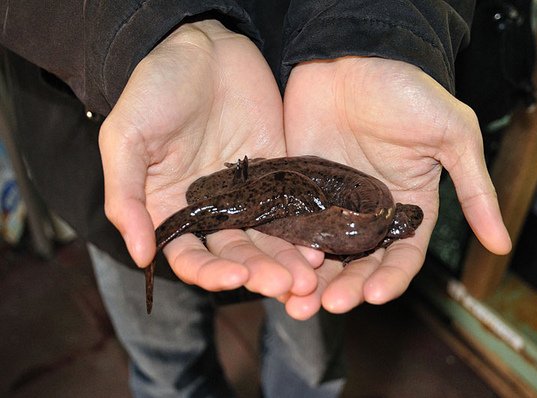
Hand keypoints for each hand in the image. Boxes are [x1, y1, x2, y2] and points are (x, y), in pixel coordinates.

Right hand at [99, 20, 320, 297]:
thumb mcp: (125, 139)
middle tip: (287, 286)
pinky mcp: (277, 176)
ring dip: (286, 261)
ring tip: (310, 277)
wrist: (203, 46)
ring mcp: (247, 195)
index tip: (236, 276)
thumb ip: (126, 197)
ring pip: (267, 240)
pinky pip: (290, 209)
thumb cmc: (154, 88)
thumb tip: (141, 256)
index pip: (190, 258)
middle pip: (236, 256)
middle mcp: (211, 210)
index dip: (211, 273)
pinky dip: (303, 230)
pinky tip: (321, 245)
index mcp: (171, 209)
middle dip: (260, 273)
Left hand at [282, 57, 511, 318]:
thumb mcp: (453, 136)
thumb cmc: (408, 89)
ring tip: (297, 300)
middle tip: (328, 304)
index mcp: (408, 205)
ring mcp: (333, 201)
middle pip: (359, 264)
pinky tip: (277, 262)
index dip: (390, 279)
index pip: (402, 256)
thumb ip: (475, 190)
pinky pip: (293, 226)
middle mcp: (370, 211)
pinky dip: (287, 248)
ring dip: (313, 280)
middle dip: (345, 287)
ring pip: (323, 254)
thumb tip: (503, 245)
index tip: (373, 294)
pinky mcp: (301, 188)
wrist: (352, 54)